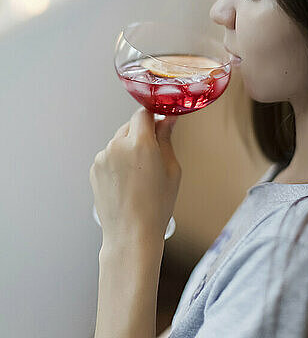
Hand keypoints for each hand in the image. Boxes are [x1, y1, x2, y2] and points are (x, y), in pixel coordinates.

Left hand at [89, 107, 180, 246]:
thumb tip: (168, 119)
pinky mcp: (94, 169)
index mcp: (140, 144)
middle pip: (130, 126)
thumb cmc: (156, 206)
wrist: (131, 235)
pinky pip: (109, 155)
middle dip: (142, 134)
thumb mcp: (172, 170)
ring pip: (119, 141)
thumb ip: (166, 138)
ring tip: (139, 175)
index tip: (160, 123)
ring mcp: (102, 157)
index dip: (153, 117)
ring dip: (128, 148)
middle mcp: (117, 146)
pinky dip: (117, 161)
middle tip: (153, 155)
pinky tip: (127, 182)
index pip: (144, 114)